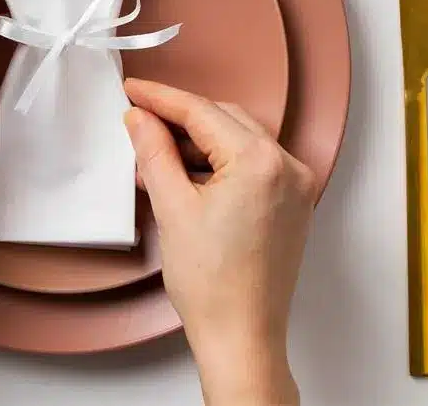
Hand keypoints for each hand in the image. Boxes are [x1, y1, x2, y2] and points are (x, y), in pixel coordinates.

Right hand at [123, 78, 315, 405]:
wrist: (241, 337)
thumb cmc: (212, 284)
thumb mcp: (171, 207)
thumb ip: (154, 152)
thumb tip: (140, 118)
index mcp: (260, 162)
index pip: (202, 112)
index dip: (161, 98)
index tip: (133, 90)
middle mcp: (287, 166)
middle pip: (224, 120)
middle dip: (179, 119)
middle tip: (139, 121)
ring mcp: (294, 186)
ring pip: (238, 140)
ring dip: (197, 143)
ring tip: (155, 158)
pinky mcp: (292, 204)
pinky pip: (251, 165)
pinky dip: (218, 164)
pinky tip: (185, 177)